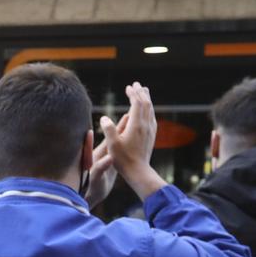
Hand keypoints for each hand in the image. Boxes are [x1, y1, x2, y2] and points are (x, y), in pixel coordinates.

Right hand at [96, 82, 163, 200]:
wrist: (138, 171)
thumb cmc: (123, 159)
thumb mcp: (112, 145)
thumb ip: (108, 129)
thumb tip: (103, 117)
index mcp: (136, 125)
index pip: (136, 104)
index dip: (133, 94)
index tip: (128, 87)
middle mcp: (145, 125)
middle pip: (146, 104)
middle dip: (141, 93)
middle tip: (136, 84)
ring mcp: (150, 130)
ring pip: (150, 110)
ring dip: (147, 99)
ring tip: (144, 92)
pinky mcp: (152, 136)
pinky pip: (152, 117)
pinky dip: (149, 109)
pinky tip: (147, 110)